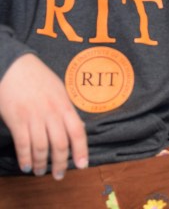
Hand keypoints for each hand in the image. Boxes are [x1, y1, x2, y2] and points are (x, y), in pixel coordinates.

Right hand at [0, 53, 87, 179]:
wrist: (14, 67)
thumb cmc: (38, 77)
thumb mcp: (59, 90)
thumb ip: (66, 109)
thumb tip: (77, 127)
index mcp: (64, 105)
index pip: (77, 132)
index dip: (81, 150)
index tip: (82, 165)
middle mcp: (51, 113)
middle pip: (60, 144)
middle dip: (60, 163)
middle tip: (59, 175)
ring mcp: (34, 117)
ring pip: (42, 147)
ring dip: (42, 163)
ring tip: (41, 172)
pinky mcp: (17, 120)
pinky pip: (23, 144)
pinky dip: (25, 157)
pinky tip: (27, 165)